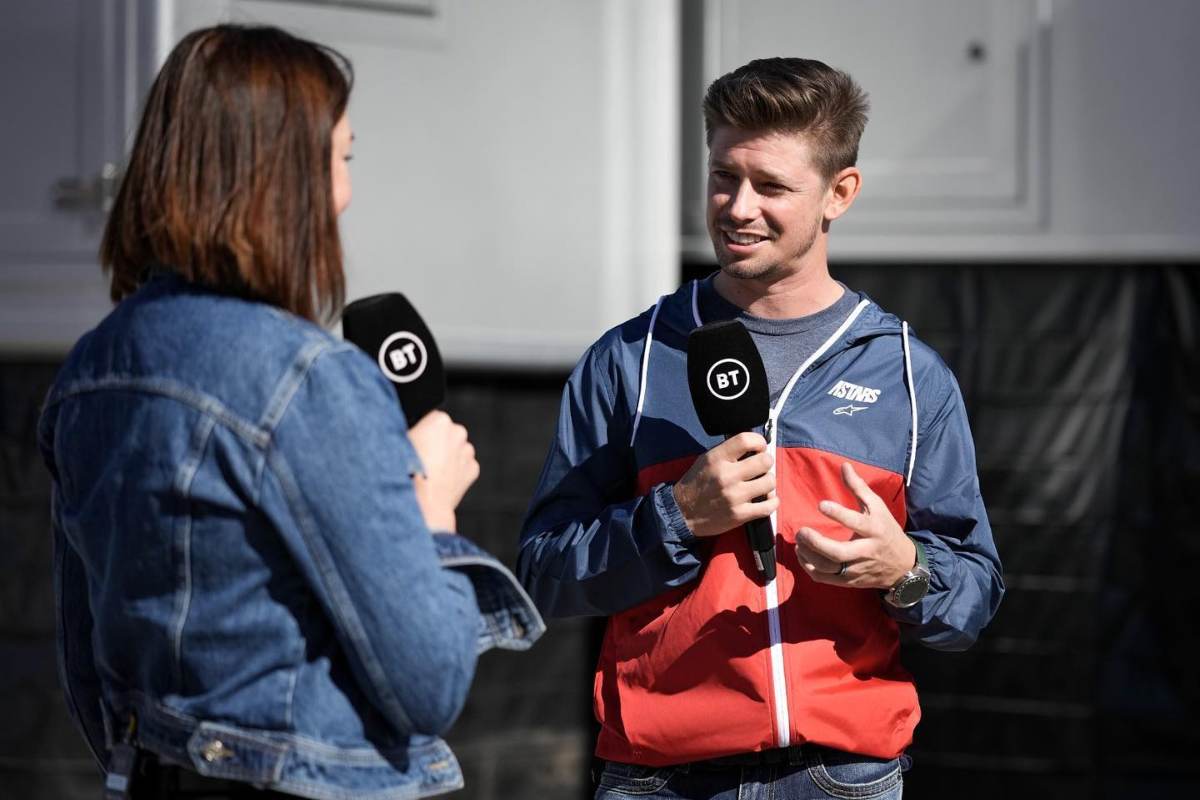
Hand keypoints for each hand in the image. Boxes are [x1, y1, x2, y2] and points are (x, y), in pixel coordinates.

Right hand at [406, 410, 478, 531]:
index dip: (422, 432)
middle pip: (446, 434)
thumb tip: (407, 431)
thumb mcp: (397, 444)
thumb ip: (407, 431)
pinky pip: (463, 467)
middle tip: (422, 459)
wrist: (422, 505)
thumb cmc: (405, 474)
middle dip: (437, 444)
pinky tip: (440, 481)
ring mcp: (467, 451)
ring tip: (430, 473)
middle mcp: (458, 432)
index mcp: (439, 420)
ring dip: (447, 458)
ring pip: (456, 450)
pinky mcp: (473, 469)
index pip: (431, 419)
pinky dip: (455, 472)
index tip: (415, 444)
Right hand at [672, 432, 777, 537]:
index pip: (746, 440)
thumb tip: (753, 446)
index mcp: (716, 459)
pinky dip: (772, 502)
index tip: (760, 447)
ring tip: (761, 484)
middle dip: (767, 462)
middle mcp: (726, 476)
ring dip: (768, 483)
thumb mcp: (705, 460)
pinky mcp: (739, 515)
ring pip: (770, 482)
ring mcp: (734, 496)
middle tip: (762, 467)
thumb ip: (727, 452)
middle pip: (764, 461)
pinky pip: (769, 506)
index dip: (759, 442)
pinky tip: (766, 500)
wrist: (682, 513)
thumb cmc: (696, 485)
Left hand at [794, 462, 915, 588]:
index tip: (821, 505)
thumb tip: (844, 466)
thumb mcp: (878, 507)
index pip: (856, 523)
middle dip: (816, 543)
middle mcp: (866, 552)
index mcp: (875, 530)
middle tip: (802, 531)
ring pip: (829, 567)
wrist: (903, 565)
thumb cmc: (886, 530)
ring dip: (809, 555)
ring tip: (799, 541)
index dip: (838, 514)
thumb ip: (859, 487)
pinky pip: (825, 578)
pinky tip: (802, 555)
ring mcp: (857, 569)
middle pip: (839, 553)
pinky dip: (810, 568)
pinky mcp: (850, 581)